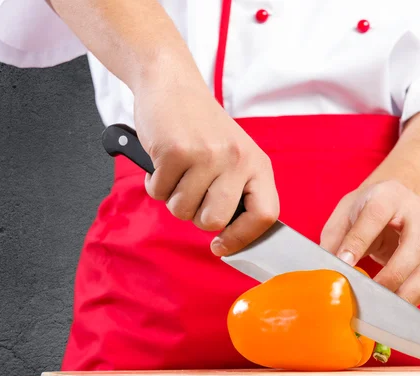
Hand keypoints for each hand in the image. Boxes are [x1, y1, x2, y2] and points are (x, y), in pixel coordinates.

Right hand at [132, 78, 278, 256]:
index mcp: (257, 164)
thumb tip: (229, 240)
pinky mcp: (175, 151)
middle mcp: (237, 159)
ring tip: (177, 171)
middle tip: (191, 192)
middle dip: (196, 216)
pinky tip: (163, 160)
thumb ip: (237, 192)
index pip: (265, 216)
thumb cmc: (202, 128)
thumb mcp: (234, 156)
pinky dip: (154, 183)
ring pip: (182, 210)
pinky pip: (158, 192)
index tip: (221, 246)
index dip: (242, 238)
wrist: (172, 85)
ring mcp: (207, 154)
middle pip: (215, 221)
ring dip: (173, 197)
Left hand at [320, 180, 419, 305]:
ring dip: (409, 290)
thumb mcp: (345, 214)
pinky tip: (400, 304)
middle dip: (394, 274)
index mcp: (387, 195)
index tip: (345, 264)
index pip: (375, 217)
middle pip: (415, 244)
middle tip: (373, 294)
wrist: (397, 199)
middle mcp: (417, 208)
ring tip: (386, 306)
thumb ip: (335, 239)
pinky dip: (419, 293)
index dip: (359, 242)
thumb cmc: (367, 208)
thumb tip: (327, 271)